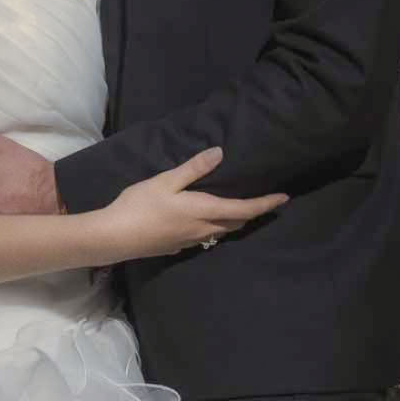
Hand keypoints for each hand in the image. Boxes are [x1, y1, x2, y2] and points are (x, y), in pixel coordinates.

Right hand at [105, 147, 286, 258]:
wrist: (115, 237)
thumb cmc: (140, 206)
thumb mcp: (166, 181)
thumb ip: (194, 169)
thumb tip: (220, 153)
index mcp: (204, 211)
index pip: (244, 209)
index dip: (265, 204)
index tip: (283, 199)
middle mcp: (203, 229)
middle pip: (236, 223)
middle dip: (252, 213)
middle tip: (264, 203)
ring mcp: (190, 241)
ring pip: (221, 232)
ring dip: (234, 222)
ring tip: (239, 210)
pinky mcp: (177, 247)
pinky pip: (205, 238)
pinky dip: (215, 228)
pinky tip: (205, 223)